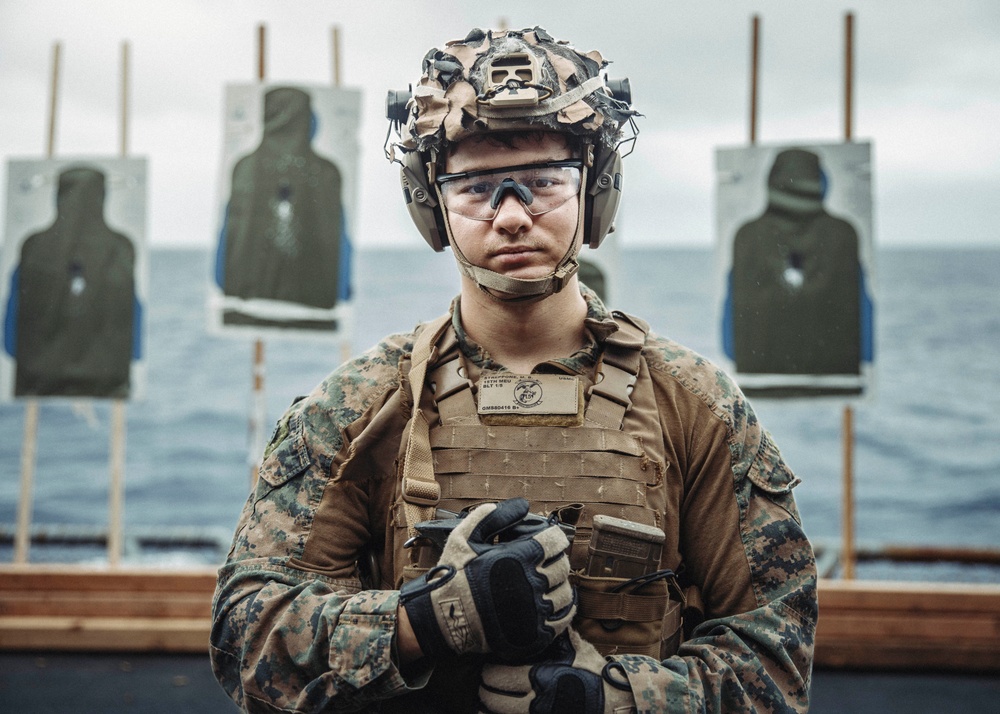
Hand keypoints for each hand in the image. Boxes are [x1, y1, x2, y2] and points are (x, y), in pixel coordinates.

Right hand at [399, 498, 574, 659]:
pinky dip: (563, 612)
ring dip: (560, 587)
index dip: (554, 539)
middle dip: (556, 562)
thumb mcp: (466, 538)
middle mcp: (532, 582)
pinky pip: (561, 621)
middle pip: (562, 567)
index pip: (555, 541)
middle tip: (546, 564)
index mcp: (519, 557)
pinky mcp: (534, 634)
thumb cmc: (455, 575)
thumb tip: (520, 504)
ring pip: (565, 594)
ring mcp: (535, 610)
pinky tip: (554, 606)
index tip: (549, 542)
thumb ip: (492, 517)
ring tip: (549, 585)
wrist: (446, 617)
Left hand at [477, 629, 636, 713]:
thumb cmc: (594, 674)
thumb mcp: (576, 648)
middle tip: (486, 683)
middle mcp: (535, 700)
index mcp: (539, 676)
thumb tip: (545, 614)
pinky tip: (496, 712)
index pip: (497, 675)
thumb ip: (556, 634)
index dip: (489, 671)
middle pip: (493, 698)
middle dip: (486, 690)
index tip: (488, 667)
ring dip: (489, 707)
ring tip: (486, 701)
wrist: (616, 701)